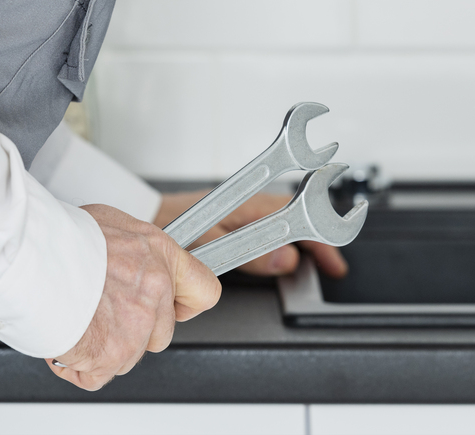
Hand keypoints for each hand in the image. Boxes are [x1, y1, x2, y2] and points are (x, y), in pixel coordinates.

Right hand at [48, 204, 220, 390]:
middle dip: (134, 330)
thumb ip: (132, 251)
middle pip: (161, 332)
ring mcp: (138, 324)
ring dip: (104, 346)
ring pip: (130, 355)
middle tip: (102, 311)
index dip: (187, 304)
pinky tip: (66, 339)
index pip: (203, 290)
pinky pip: (98, 375)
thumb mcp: (111, 224)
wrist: (32, 256)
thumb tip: (130, 260)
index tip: (177, 307)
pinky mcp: (113, 353)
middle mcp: (156, 290)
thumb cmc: (62, 237)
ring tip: (77, 318)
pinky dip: (79, 365)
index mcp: (161, 255)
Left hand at [155, 191, 348, 277]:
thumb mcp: (211, 244)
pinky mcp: (228, 221)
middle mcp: (246, 206)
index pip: (296, 219)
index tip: (332, 261)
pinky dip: (280, 244)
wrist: (141, 216)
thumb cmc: (167, 222)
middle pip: (296, 221)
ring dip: (300, 244)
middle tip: (332, 267)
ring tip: (314, 264)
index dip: (318, 242)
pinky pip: (264, 231)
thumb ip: (249, 255)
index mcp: (247, 206)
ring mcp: (239, 213)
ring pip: (282, 226)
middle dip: (317, 244)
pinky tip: (281, 257)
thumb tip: (286, 260)